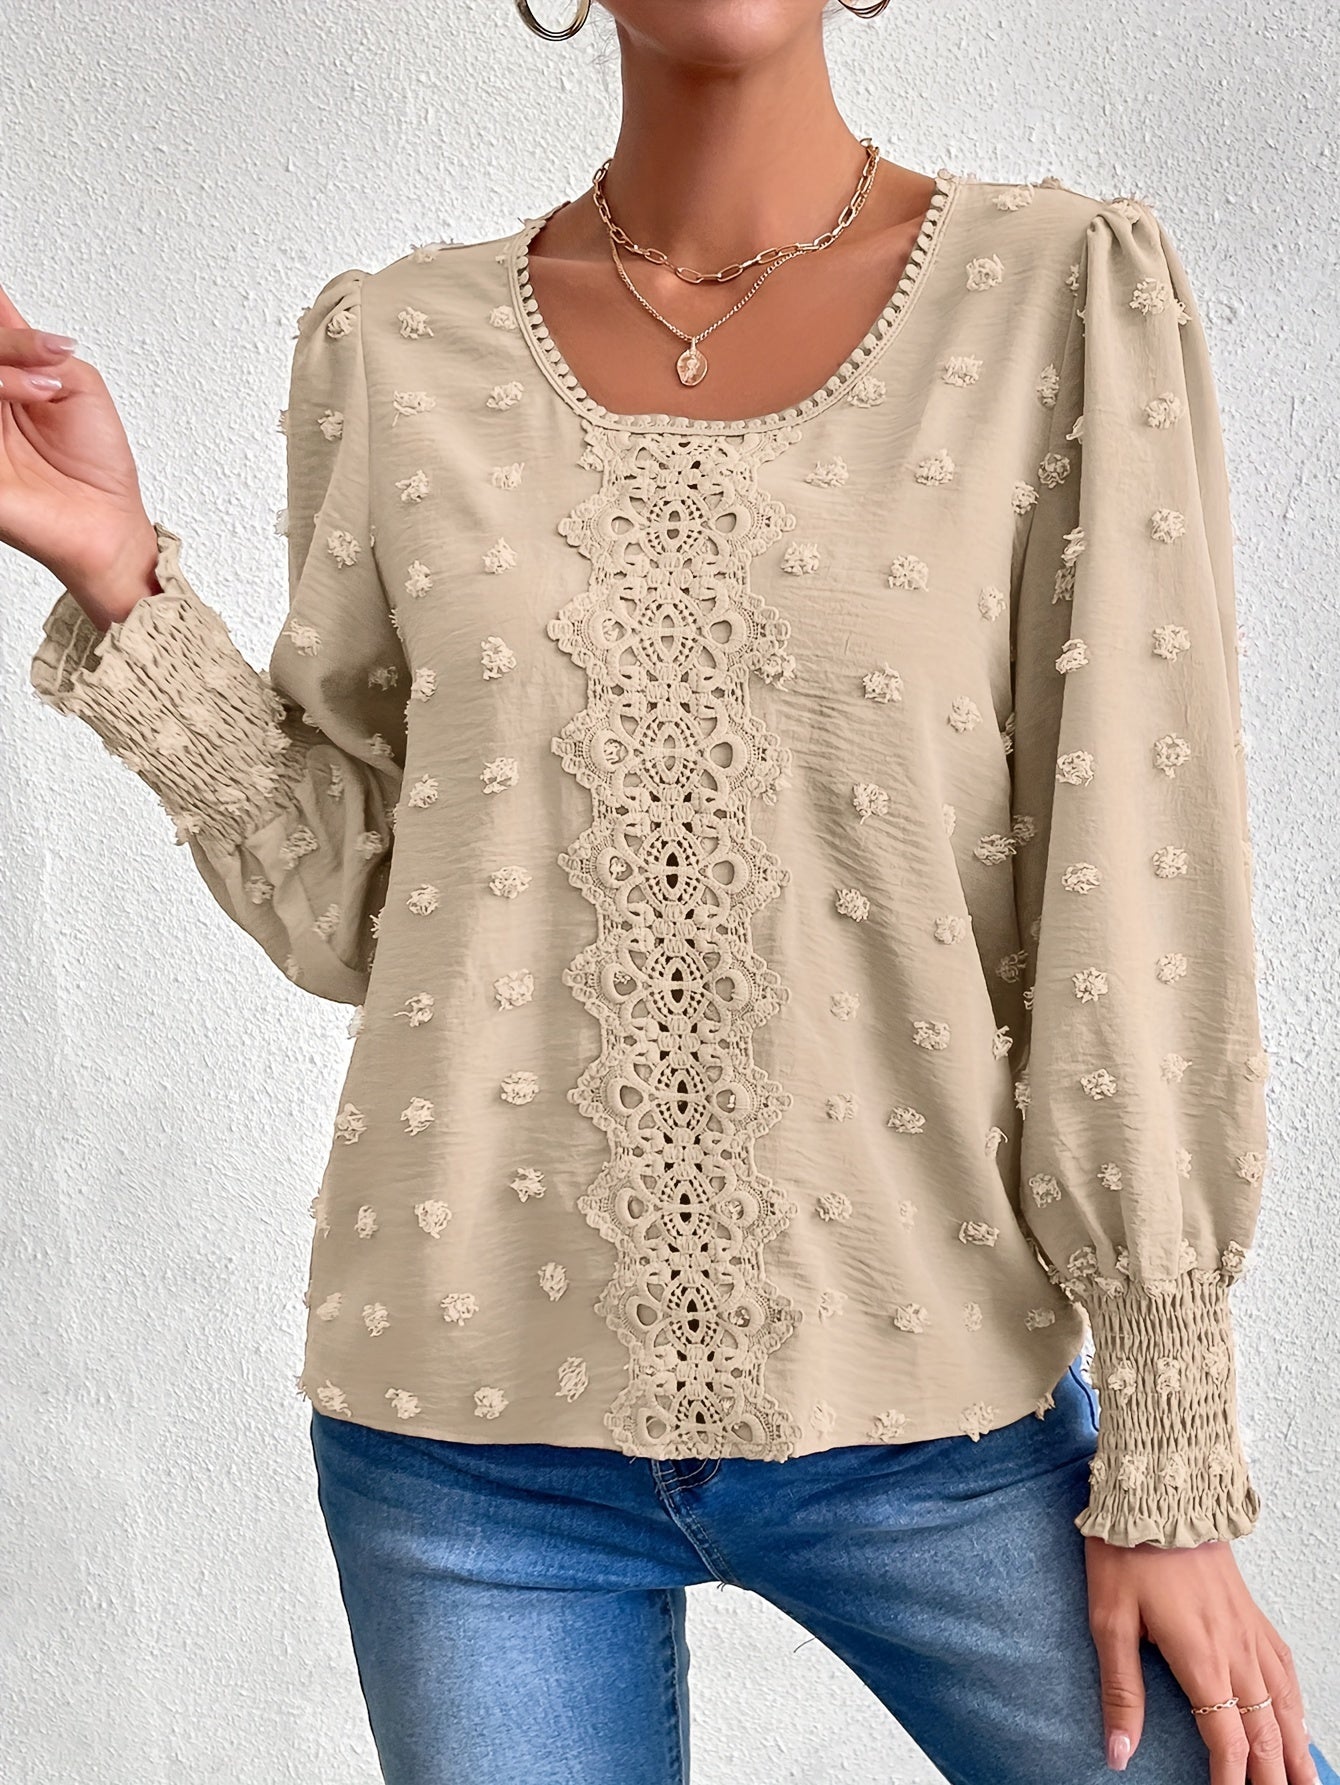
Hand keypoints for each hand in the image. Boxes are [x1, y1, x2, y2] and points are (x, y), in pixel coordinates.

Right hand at [0, 278, 159, 620]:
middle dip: (10, 346)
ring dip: (7, 372)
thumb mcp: (77, 385)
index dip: (0, 315)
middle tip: (47, 361)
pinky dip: (0, 389)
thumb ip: (38, 349)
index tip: (5, 305)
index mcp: (5, 383)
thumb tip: (5, 311)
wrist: (107, 522)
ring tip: (45, 389)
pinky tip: (29, 395)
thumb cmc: (96, 466)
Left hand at [1085, 1534, 1318, 1782]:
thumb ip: (1120, 1691)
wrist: (1161, 1493)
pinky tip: (1297, 1721)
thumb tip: (1118, 1751)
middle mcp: (1236, 1652)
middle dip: (1273, 1778)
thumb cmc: (1128, 1552)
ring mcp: (1250, 1632)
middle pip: (1265, 1733)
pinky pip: (1286, 1670)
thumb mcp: (1109, 1620)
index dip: (1230, 1781)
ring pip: (1284, 1706)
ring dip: (1295, 1751)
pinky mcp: (1252, 1615)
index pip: (1227, 1741)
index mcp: (1201, 1658)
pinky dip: (1296, 1706)